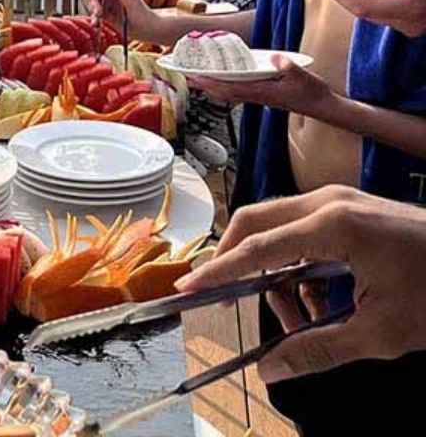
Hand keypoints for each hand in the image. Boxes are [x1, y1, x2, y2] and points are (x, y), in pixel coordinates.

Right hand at [83, 0, 164, 43]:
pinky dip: (93, 17)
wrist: (146, 29)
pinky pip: (93, 11)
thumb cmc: (143, 14)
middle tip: (99, 11)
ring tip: (99, 18)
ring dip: (93, 9)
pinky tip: (97, 23)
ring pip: (91, 0)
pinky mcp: (104, 10)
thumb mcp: (132, 1)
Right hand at [176, 185, 425, 382]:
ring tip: (301, 319)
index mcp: (333, 225)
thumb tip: (272, 370)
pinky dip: (297, 263)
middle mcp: (328, 202)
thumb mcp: (382, 332)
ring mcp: (339, 199)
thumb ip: (320, 349)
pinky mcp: (349, 207)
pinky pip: (301, 228)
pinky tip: (320, 301)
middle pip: (255, 222)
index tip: (187, 287)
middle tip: (222, 296)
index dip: (219, 271)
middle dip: (235, 261)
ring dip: (274, 271)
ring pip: (277, 226)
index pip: (257, 248)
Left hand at [189, 55, 333, 115]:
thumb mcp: (304, 77)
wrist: (322, 107)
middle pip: (223, 91)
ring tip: (196, 77)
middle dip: (203, 84)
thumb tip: (275, 58)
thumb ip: (290, 68)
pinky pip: (237, 90)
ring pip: (228, 91)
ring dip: (211, 85)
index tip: (196, 77)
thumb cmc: (312, 94)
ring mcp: (258, 96)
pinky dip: (224, 85)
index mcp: (261, 92)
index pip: (230, 88)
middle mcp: (256, 96)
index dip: (211, 83)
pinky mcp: (262, 94)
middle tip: (185, 74)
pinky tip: (220, 80)